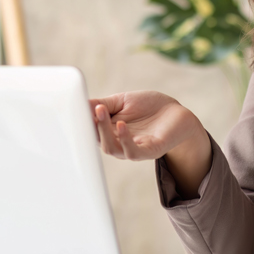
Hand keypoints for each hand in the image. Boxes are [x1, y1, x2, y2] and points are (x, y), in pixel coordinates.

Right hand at [91, 91, 211, 195]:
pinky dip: (124, 140)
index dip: (82, 121)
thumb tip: (80, 103)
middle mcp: (118, 143)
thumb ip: (103, 104)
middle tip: (93, 107)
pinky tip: (121, 125)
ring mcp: (133, 149)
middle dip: (92, 124)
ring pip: (111, 148)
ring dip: (104, 132)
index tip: (75, 107)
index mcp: (109, 132)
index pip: (89, 130)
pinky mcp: (150, 151)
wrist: (177, 113)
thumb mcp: (122, 101)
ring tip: (102, 112)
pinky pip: (133, 152)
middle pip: (96, 140)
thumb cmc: (149, 107)